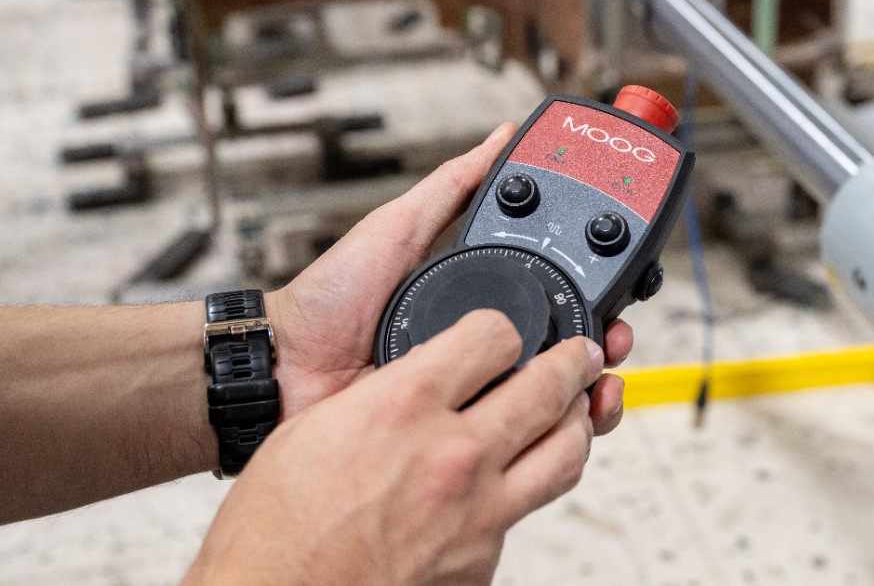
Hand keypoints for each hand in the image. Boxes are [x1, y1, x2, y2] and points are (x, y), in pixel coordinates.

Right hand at [184, 310, 603, 585]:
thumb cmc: (274, 529)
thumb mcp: (318, 427)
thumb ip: (387, 393)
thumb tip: (426, 375)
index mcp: (404, 407)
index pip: (492, 336)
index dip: (503, 326)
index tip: (505, 330)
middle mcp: (451, 456)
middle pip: (549, 387)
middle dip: (574, 361)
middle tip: (583, 351)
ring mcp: (476, 513)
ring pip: (565, 453)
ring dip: (577, 423)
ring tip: (578, 407)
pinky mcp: (481, 562)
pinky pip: (525, 513)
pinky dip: (526, 490)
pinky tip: (515, 481)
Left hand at [265, 124, 632, 433]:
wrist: (287, 370)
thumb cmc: (328, 301)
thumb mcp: (398, 227)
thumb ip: (452, 187)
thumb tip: (499, 138)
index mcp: (477, 299)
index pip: (553, 293)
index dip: (592, 290)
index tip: (617, 284)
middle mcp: (483, 349)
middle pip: (569, 348)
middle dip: (605, 340)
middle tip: (615, 334)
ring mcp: (476, 394)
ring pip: (559, 398)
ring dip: (594, 387)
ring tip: (602, 376)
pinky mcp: (463, 436)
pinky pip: (524, 440)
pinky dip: (560, 433)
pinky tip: (572, 415)